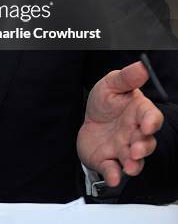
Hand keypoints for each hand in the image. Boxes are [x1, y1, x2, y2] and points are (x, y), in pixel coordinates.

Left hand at [77, 61, 163, 186]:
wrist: (89, 120)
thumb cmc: (106, 101)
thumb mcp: (111, 84)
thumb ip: (126, 78)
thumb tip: (142, 66)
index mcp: (138, 113)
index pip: (152, 118)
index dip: (152, 122)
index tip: (148, 125)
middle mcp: (134, 134)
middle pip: (146, 143)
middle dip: (142, 148)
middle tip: (134, 150)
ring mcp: (122, 149)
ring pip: (134, 161)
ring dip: (133, 165)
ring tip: (128, 166)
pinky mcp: (108, 161)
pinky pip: (113, 170)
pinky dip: (113, 174)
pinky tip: (112, 176)